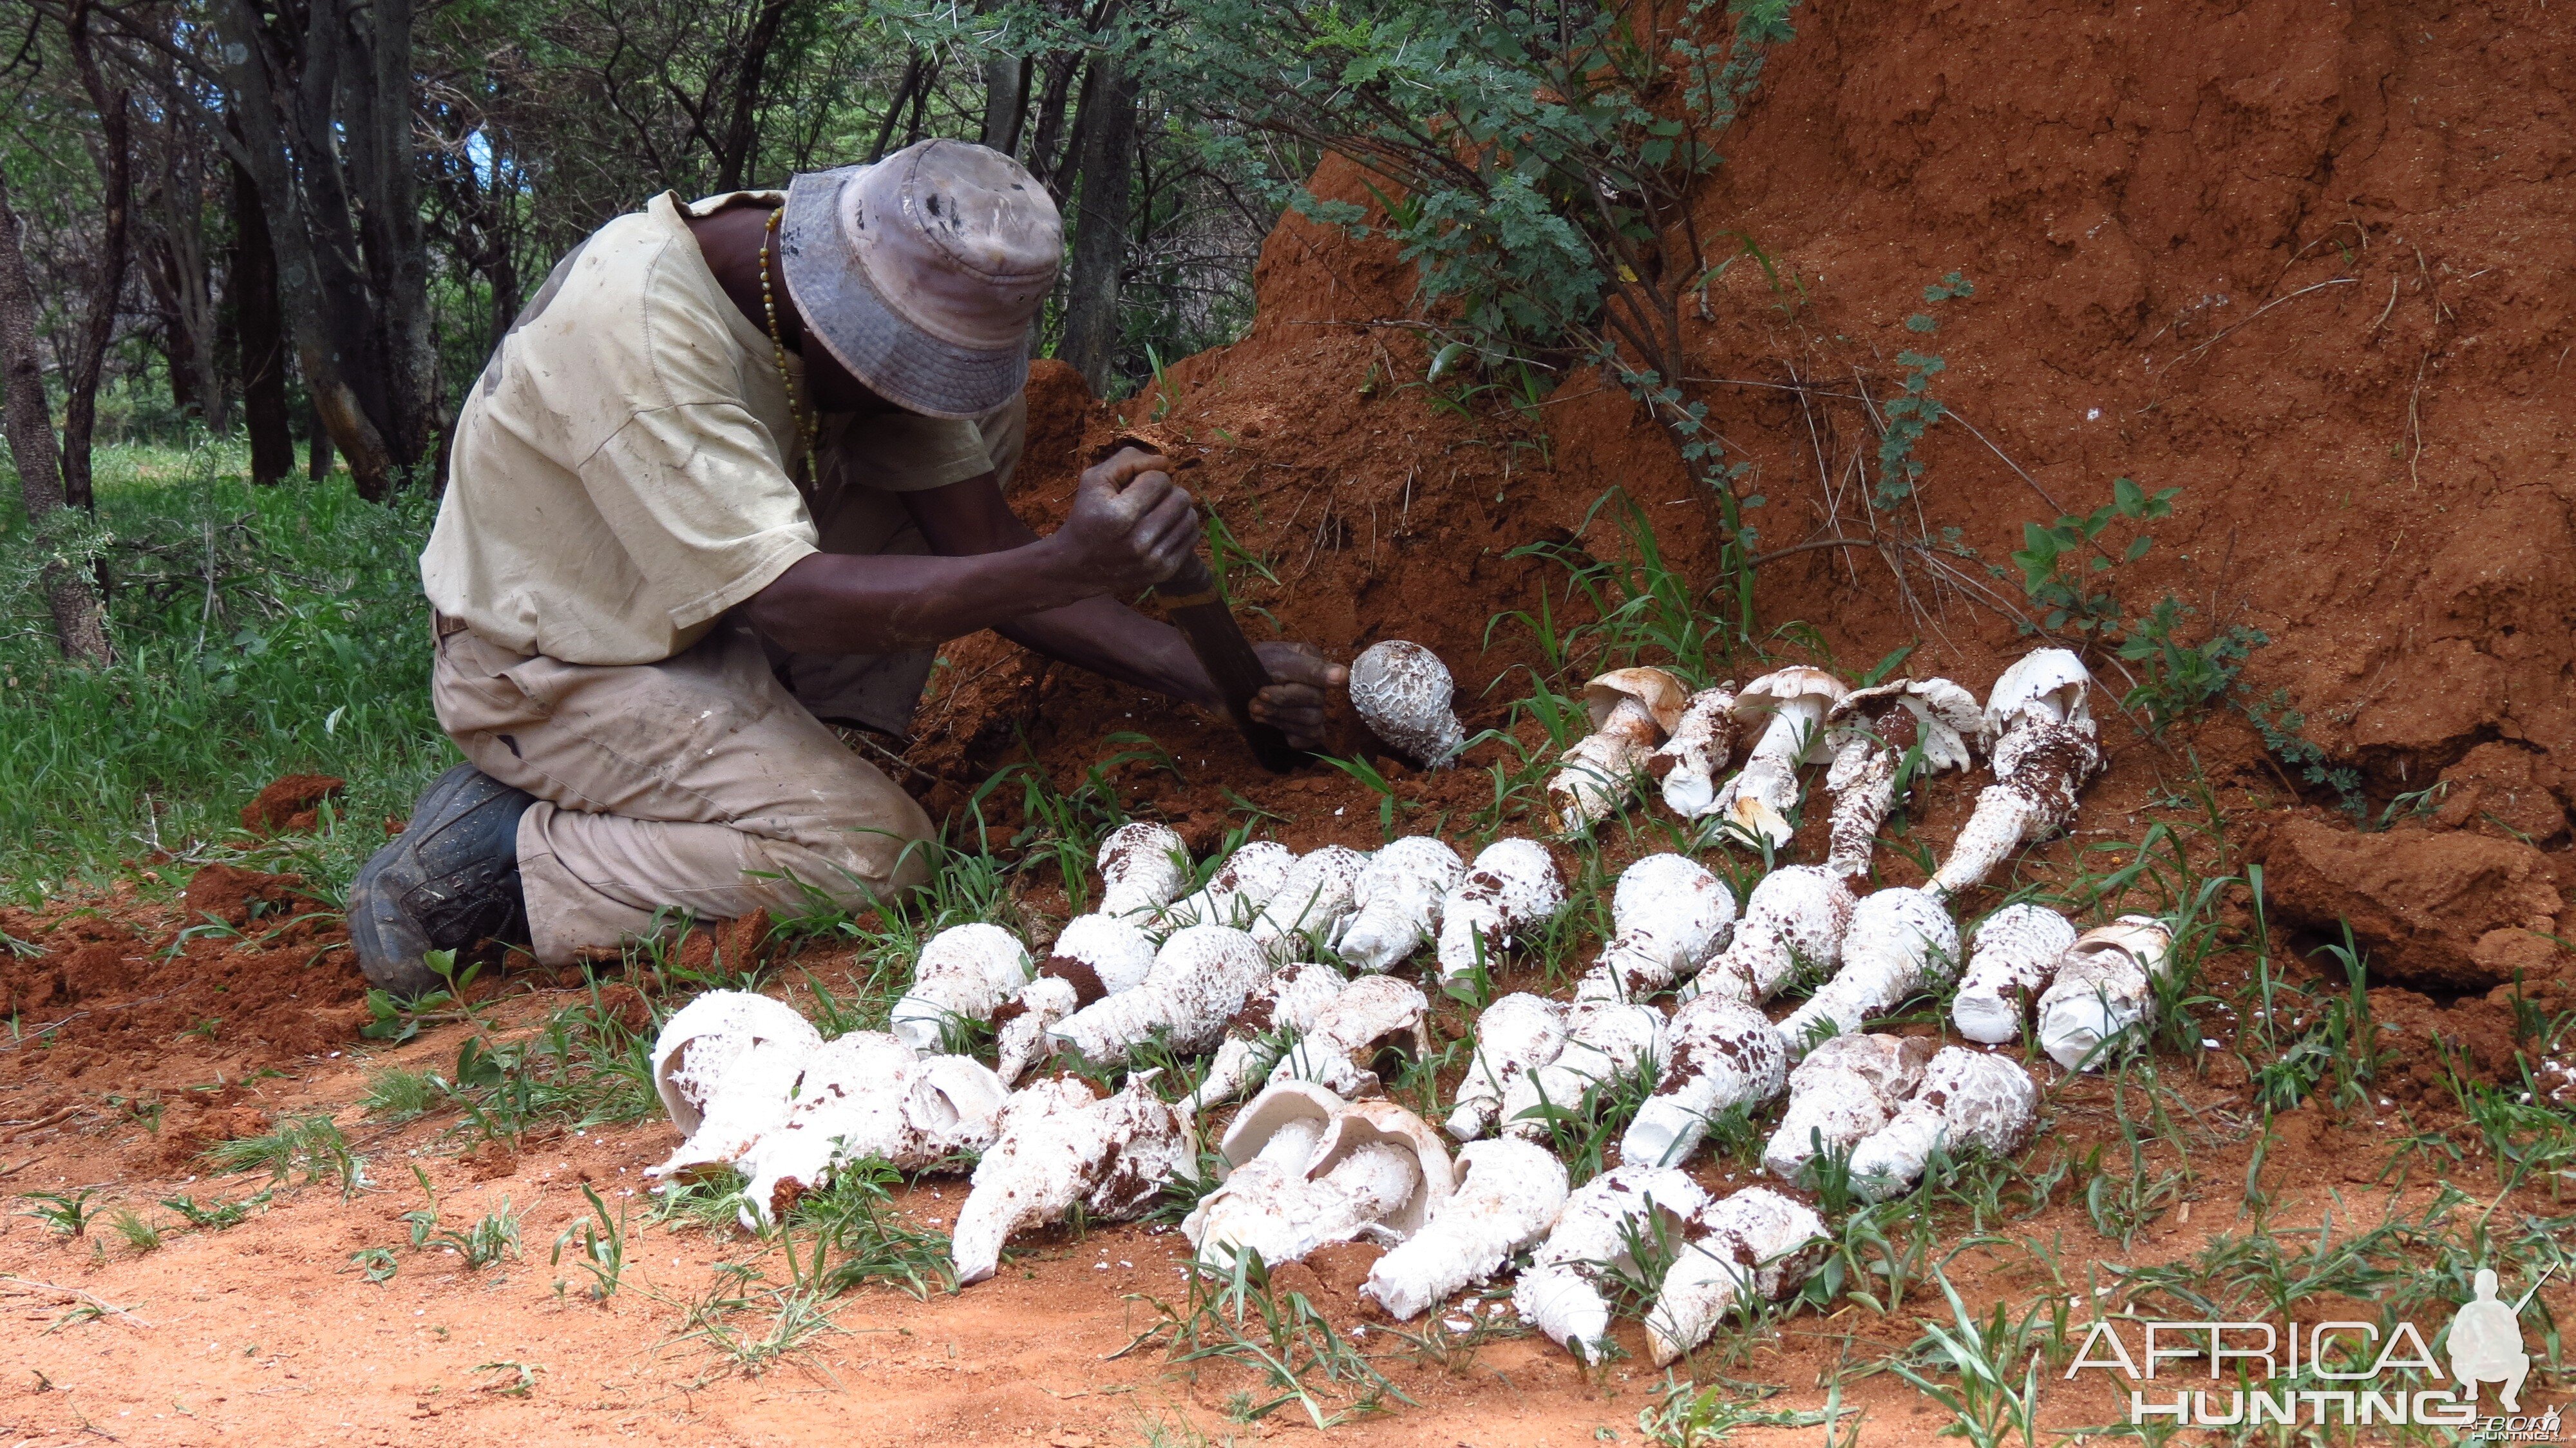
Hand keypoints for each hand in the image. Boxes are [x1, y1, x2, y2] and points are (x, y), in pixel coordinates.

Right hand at [1052, 447, 1200, 594]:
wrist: (1078, 566)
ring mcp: (1154, 560)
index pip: (1160, 480)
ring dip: (1177, 508)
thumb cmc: (1087, 515)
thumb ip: (1128, 460)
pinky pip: (1192, 537)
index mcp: (1119, 516)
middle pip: (1180, 498)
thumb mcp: (1094, 480)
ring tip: (1158, 510)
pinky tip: (1165, 526)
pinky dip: (1182, 526)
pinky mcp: (1164, 571)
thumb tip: (1165, 462)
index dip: (1149, 477)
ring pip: (1190, 517)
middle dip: (1167, 491)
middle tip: (1150, 498)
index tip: (1135, 487)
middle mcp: (1139, 541)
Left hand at [1249, 641, 1347, 751]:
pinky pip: (1311, 737)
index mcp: (1313, 661)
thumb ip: (1310, 669)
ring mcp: (1310, 706)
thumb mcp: (1275, 662)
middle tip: (1255, 700)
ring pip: (1312, 722)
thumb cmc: (1244, 669)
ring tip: (1256, 711)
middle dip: (1280, 705)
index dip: (1293, 691)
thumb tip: (1343, 676)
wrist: (1220, 690)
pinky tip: (1272, 727)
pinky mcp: (1301, 727)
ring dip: (1281, 719)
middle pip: (1315, 705)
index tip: (1264, 690)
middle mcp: (1316, 684)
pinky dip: (1292, 735)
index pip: (1323, 681)